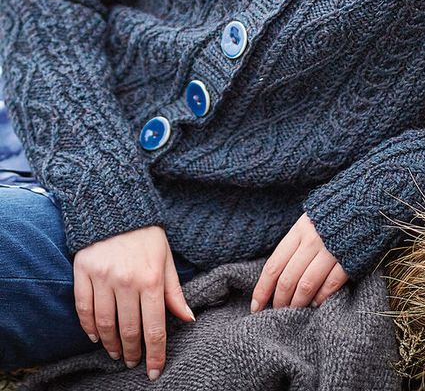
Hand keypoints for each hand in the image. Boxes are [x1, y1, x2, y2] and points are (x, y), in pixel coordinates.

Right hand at [72, 224, 194, 380]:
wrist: (116, 205)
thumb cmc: (146, 234)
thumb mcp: (166, 258)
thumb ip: (174, 291)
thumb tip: (188, 318)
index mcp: (152, 278)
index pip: (155, 326)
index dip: (156, 353)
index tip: (155, 371)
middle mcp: (127, 281)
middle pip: (128, 330)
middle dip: (132, 352)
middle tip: (133, 362)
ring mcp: (103, 277)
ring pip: (104, 324)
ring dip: (110, 344)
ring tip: (116, 352)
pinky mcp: (83, 272)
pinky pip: (84, 308)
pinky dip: (88, 327)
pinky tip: (95, 336)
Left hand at [250, 212, 348, 312]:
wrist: (367, 203)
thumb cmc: (335, 215)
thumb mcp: (310, 221)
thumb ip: (296, 243)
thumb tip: (279, 274)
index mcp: (299, 230)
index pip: (274, 266)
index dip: (262, 289)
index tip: (255, 306)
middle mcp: (312, 241)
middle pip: (288, 279)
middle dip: (279, 301)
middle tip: (276, 313)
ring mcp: (330, 251)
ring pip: (306, 285)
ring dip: (297, 303)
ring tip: (294, 312)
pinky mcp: (349, 260)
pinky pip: (330, 285)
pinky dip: (320, 298)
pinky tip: (316, 303)